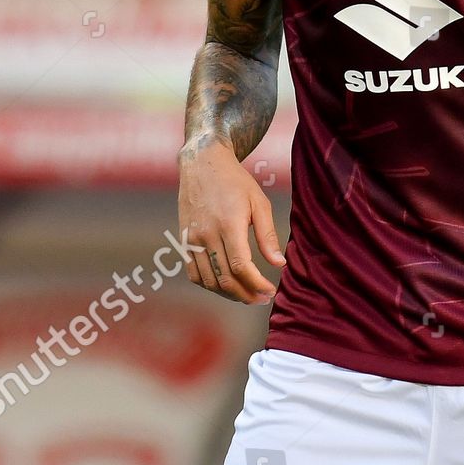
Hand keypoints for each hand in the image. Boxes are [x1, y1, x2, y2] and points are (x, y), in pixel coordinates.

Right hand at [178, 139, 284, 303]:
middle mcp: (207, 234)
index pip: (241, 266)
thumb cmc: (236, 182)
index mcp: (228, 224)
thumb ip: (268, 236)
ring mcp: (192, 239)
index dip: (257, 284)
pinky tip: (225, 285)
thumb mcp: (259, 203)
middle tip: (262, 299)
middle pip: (225, 278)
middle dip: (246, 295)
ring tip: (247, 295)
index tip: (270, 291)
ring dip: (229, 294)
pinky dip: (209, 285)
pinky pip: (194, 273)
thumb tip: (279, 264)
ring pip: (209, 281)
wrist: (202, 165)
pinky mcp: (184, 241)